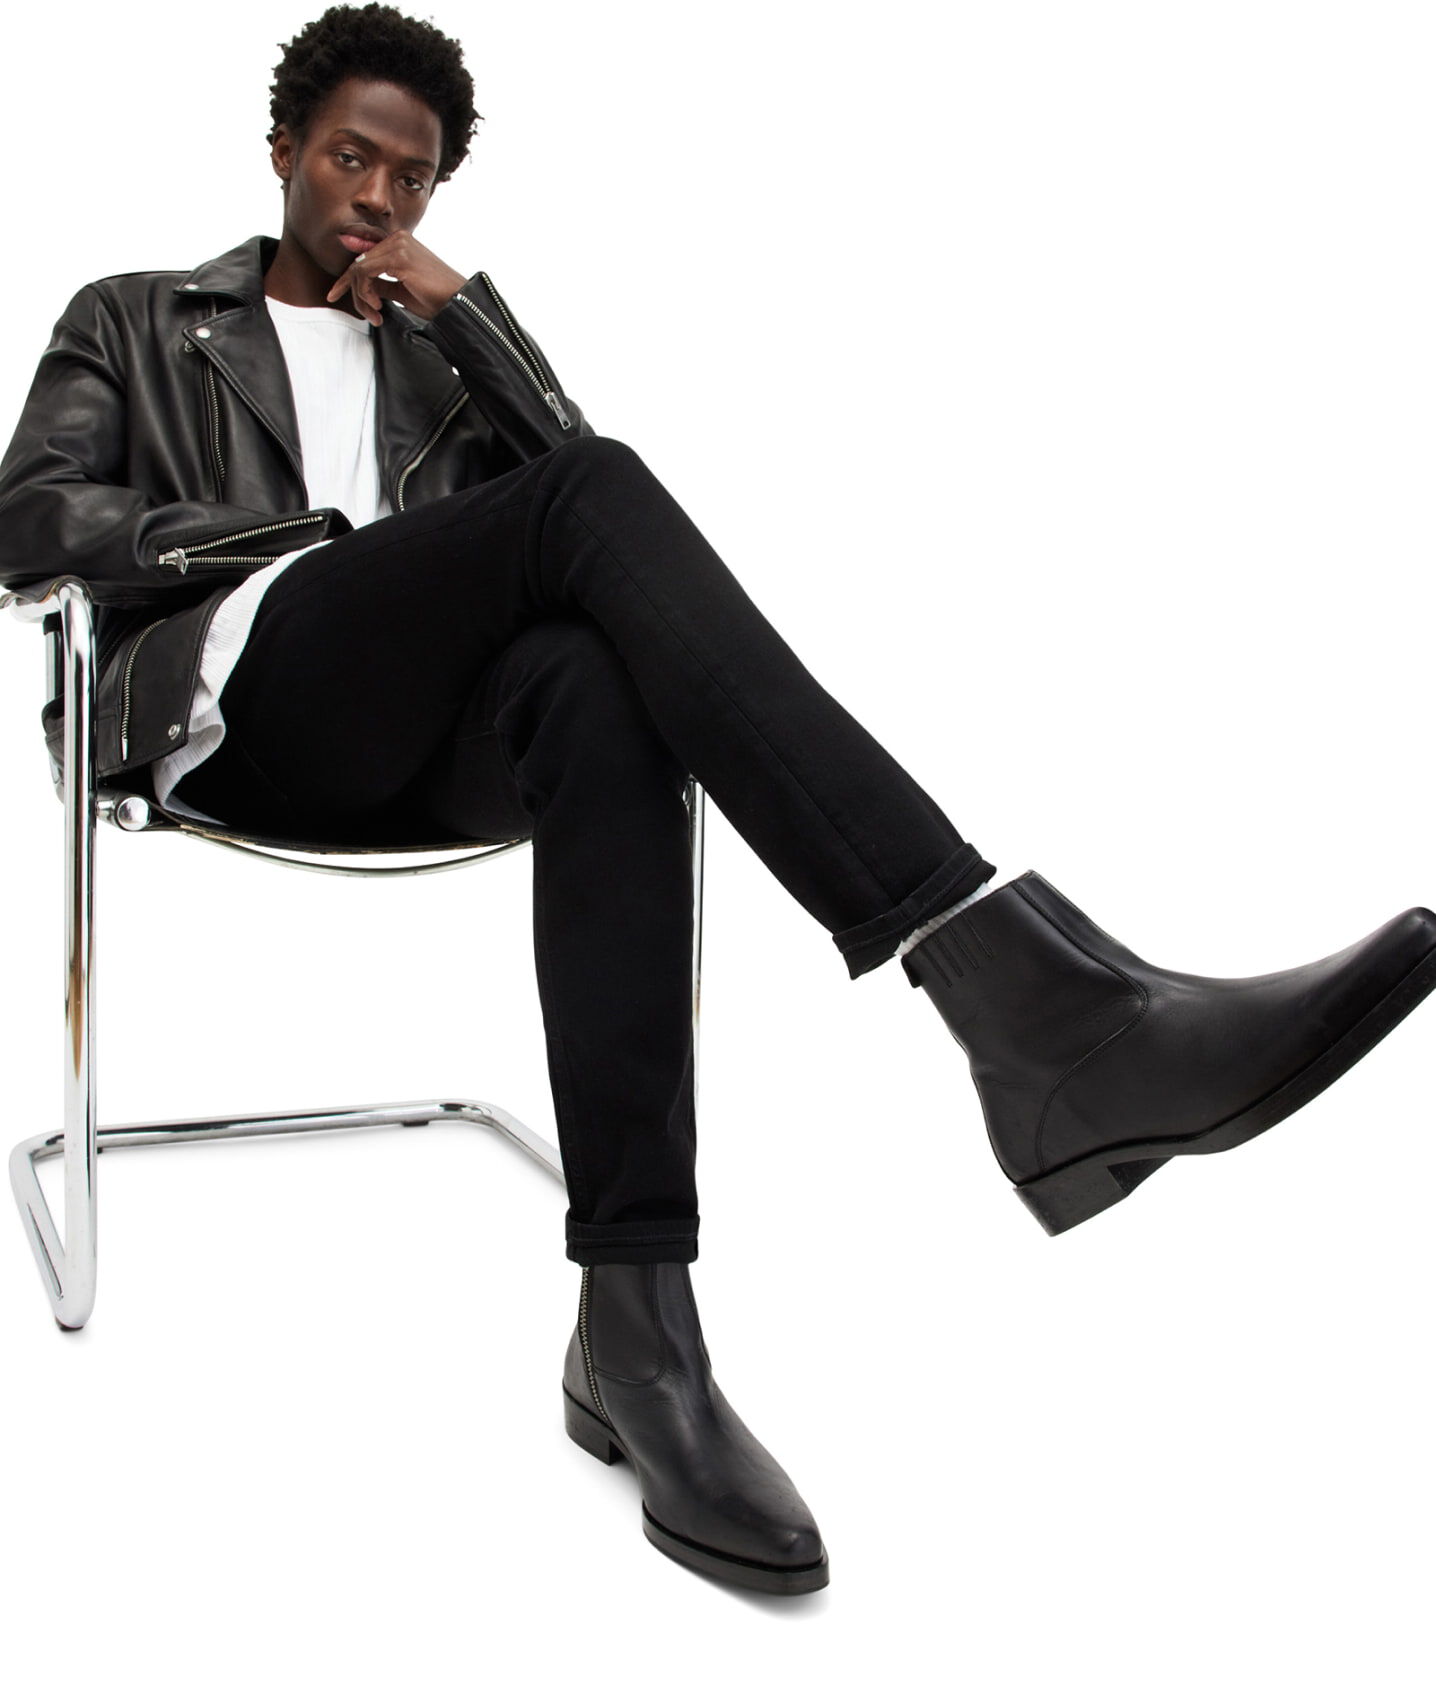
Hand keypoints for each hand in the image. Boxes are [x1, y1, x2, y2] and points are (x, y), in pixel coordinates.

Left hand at [324, 230, 468, 325]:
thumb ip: (381, 283)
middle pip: (358, 263)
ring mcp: (398, 245)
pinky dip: (365, 293)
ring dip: (361, 296)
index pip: (364, 257)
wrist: (459, 303)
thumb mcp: (401, 291)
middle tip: (369, 315)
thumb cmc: (436, 300)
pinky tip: (377, 307)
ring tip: (375, 314)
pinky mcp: (398, 258)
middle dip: (355, 293)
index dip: (347, 278)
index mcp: (400, 241)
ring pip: (359, 269)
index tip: (334, 294)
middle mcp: (397, 238)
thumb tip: (361, 285)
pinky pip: (365, 273)